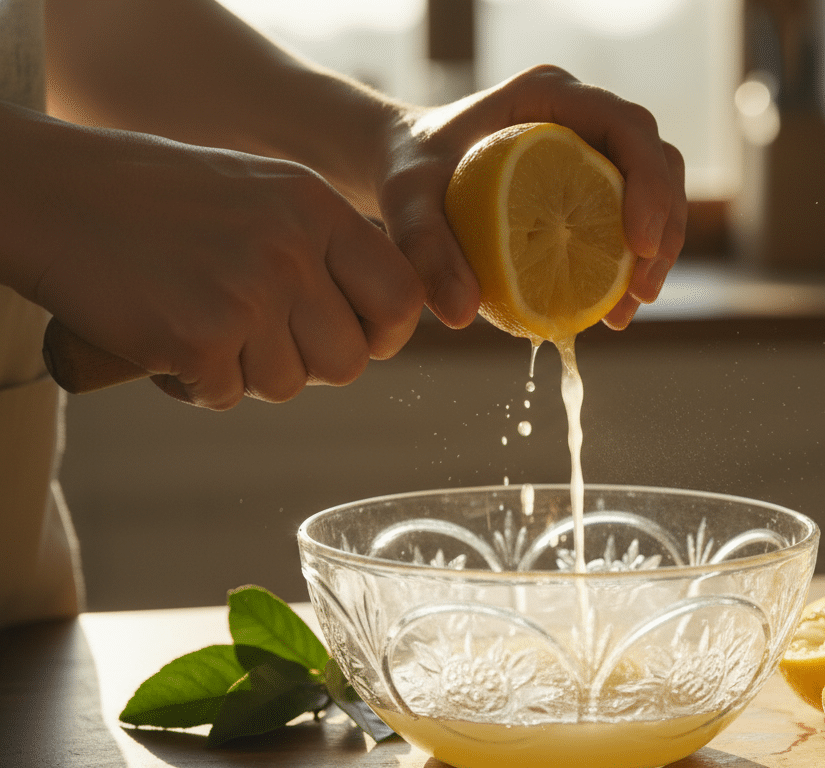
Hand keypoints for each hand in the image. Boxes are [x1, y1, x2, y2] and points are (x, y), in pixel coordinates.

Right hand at [6, 110, 423, 409]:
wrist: (53, 193)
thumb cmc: (158, 199)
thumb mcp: (263, 195)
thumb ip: (323, 247)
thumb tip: (386, 319)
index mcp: (316, 208)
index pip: (402, 296)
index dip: (385, 333)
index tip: (358, 338)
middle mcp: (291, 250)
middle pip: (349, 360)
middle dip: (308, 366)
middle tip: (261, 341)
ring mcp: (246, 294)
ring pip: (287, 386)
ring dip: (246, 374)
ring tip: (204, 328)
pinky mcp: (197, 338)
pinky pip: (223, 396)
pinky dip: (194, 384)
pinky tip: (164, 340)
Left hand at [373, 65, 686, 329]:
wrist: (412, 167)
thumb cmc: (412, 169)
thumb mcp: (407, 202)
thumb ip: (425, 248)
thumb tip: (460, 314)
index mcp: (550, 94)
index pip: (626, 126)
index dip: (648, 182)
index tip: (638, 245)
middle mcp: (583, 115)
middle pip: (657, 161)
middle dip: (664, 228)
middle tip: (640, 292)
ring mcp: (595, 147)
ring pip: (658, 191)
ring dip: (658, 251)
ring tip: (628, 309)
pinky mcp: (596, 181)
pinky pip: (635, 217)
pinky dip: (634, 262)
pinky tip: (612, 308)